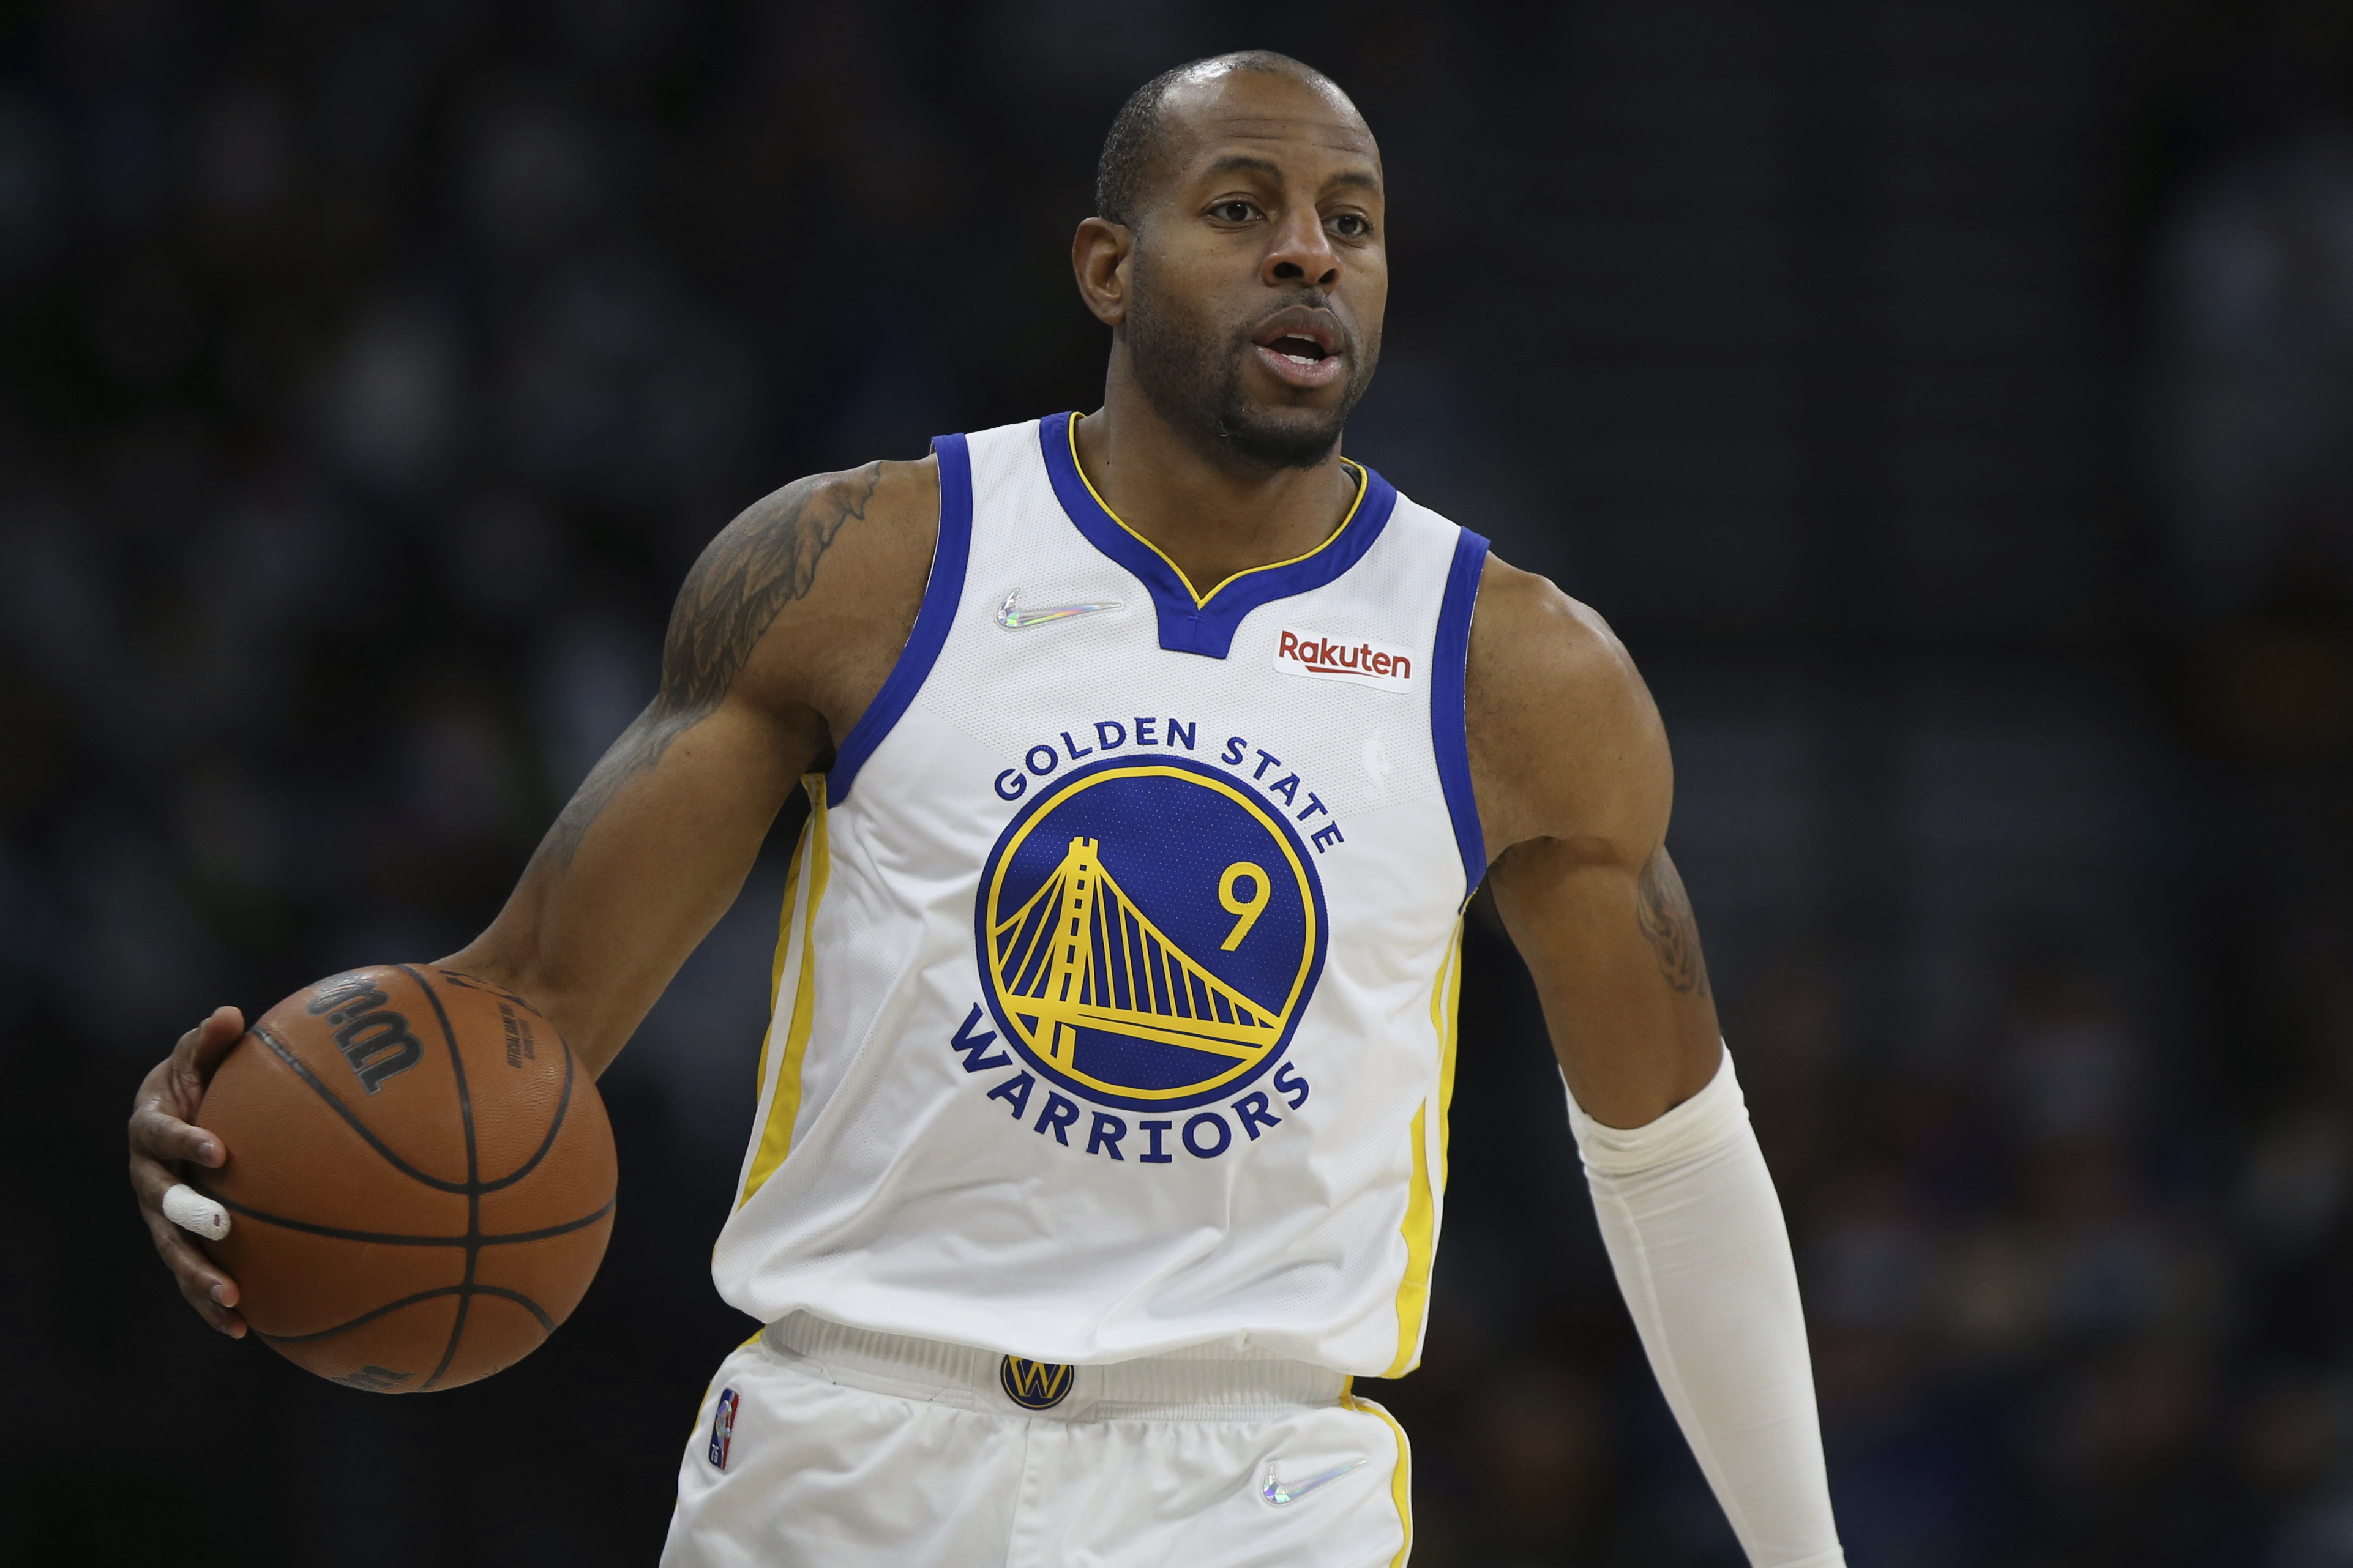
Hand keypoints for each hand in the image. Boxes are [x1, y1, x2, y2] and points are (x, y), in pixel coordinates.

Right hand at [128, 1006, 247, 1337]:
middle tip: (223, 1228)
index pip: (160, 1135)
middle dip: (189, 1217)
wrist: (176, 1117)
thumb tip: (230, 1015)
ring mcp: (159, 1215)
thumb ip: (212, 1041)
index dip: (183, 1140)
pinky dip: (212, 1304)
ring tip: (233, 1299)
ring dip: (199, 1276)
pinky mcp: (179, 1242)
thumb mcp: (201, 1057)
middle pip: (161, 1203)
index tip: (218, 1149)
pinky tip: (245, 1330)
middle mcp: (146, 1176)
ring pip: (173, 1251)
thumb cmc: (198, 1080)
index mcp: (149, 1129)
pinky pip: (193, 1275)